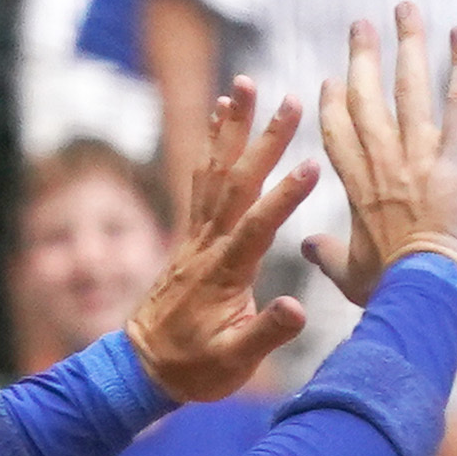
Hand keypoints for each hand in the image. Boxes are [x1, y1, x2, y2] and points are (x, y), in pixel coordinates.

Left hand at [125, 79, 323, 400]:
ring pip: (217, 171)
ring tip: (245, 86)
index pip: (259, 226)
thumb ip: (265, 333)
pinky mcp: (193, 234)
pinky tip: (221, 117)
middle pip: (238, 183)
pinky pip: (203, 180)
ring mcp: (197, 236)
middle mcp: (208, 244)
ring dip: (233, 128)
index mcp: (226, 273)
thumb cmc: (195, 370)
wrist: (144, 367)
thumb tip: (298, 308)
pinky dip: (212, 145)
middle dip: (264, 140)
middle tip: (289, 100)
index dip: (285, 196)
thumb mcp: (234, 362)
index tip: (312, 163)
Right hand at [313, 8, 456, 304]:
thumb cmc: (387, 289)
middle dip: (363, 55)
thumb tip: (309, 245)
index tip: (330, 80)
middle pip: (366, 95)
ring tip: (405, 8)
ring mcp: (417, 153)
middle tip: (360, 24)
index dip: (333, 102)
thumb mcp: (350, 274)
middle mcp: (382, 159)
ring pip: (408, 85)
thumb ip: (328, 254)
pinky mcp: (455, 155)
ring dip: (407, 41)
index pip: (337, 130)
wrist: (423, 288)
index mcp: (355, 185)